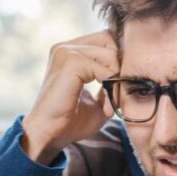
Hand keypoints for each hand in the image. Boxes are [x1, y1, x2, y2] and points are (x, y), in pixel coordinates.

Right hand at [21, 31, 118, 163]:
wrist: (49, 135)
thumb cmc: (70, 122)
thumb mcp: (97, 100)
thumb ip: (110, 84)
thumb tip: (127, 74)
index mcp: (69, 52)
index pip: (105, 40)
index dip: (118, 61)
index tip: (118, 89)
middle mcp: (65, 47)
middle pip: (110, 40)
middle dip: (119, 67)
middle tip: (117, 95)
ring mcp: (66, 52)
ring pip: (110, 55)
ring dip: (117, 82)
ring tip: (111, 105)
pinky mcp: (70, 62)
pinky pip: (105, 70)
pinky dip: (111, 89)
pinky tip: (106, 108)